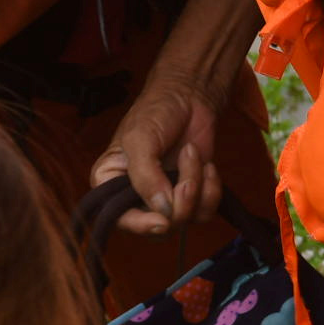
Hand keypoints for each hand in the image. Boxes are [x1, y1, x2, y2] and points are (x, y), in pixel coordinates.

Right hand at [88, 79, 224, 237]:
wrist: (190, 96)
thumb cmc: (156, 111)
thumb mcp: (141, 140)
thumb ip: (145, 176)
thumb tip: (162, 211)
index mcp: (111, 183)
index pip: (120, 219)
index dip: (141, 226)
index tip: (162, 221)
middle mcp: (135, 196)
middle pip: (158, 228)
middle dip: (180, 204)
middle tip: (188, 179)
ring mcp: (166, 198)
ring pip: (185, 220)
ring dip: (197, 188)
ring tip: (192, 155)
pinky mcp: (192, 195)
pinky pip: (205, 212)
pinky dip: (212, 190)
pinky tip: (208, 166)